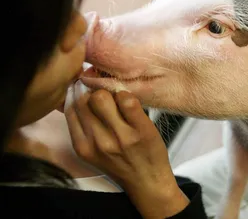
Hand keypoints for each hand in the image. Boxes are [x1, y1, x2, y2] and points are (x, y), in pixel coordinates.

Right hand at [64, 80, 188, 217]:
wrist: (147, 182)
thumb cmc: (121, 164)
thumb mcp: (94, 151)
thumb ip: (83, 128)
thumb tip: (75, 96)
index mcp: (82, 146)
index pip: (71, 108)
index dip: (80, 95)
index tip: (89, 94)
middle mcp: (98, 141)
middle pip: (85, 100)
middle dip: (95, 94)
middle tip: (107, 99)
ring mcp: (120, 136)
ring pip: (103, 97)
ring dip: (111, 94)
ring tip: (118, 103)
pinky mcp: (140, 130)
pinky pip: (127, 100)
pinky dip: (127, 96)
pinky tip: (130, 105)